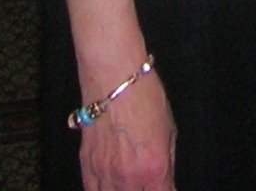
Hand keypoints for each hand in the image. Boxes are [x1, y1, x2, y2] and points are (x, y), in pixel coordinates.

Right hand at [77, 70, 176, 190]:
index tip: (165, 188)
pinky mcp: (86, 163)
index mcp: (154, 168)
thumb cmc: (144, 96)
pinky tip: (109, 187)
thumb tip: (165, 181)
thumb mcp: (169, 130)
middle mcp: (128, 176)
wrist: (113, 76)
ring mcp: (105, 172)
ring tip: (128, 185)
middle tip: (146, 184)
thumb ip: (167, 162)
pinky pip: (92, 190)